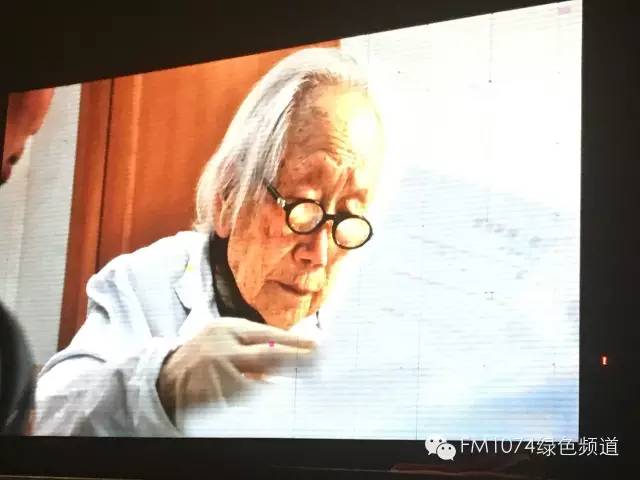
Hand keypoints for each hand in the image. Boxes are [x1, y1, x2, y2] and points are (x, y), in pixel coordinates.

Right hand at [156, 317, 314, 420]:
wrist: (165, 377)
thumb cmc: (205, 352)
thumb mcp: (226, 336)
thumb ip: (254, 340)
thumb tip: (294, 346)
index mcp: (227, 329)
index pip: (268, 335)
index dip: (295, 342)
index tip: (318, 346)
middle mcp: (222, 349)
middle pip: (267, 356)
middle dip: (296, 361)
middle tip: (318, 363)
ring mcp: (215, 375)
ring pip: (257, 384)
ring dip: (277, 387)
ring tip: (292, 387)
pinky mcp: (210, 397)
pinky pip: (242, 402)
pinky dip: (257, 403)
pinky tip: (268, 402)